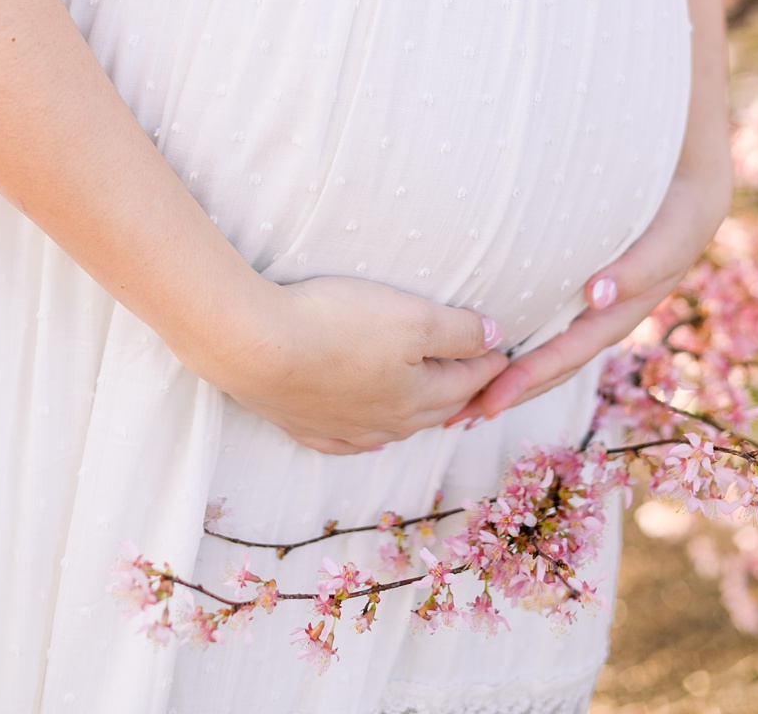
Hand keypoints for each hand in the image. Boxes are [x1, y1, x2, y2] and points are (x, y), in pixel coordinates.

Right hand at [207, 276, 507, 454]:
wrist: (253, 346)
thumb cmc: (338, 324)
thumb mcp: (414, 317)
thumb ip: (460, 331)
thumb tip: (495, 339)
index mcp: (417, 399)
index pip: (468, 381)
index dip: (489, 360)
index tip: (504, 349)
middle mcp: (384, 424)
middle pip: (435, 408)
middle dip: (461, 391)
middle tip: (477, 376)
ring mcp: (341, 429)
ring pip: (394, 427)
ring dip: (418, 412)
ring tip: (430, 400)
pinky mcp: (302, 425)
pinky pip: (347, 440)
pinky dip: (367, 435)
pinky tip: (369, 435)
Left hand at [457, 157, 731, 423]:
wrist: (691, 195)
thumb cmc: (674, 219)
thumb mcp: (665, 242)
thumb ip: (637, 270)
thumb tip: (596, 295)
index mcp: (615, 318)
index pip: (564, 357)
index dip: (527, 380)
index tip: (489, 401)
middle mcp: (597, 323)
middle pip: (546, 369)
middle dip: (504, 393)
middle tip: (454, 417)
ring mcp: (586, 312)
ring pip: (540, 354)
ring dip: (502, 377)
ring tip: (458, 400)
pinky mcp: (574, 293)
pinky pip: (539, 327)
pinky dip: (511, 345)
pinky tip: (482, 350)